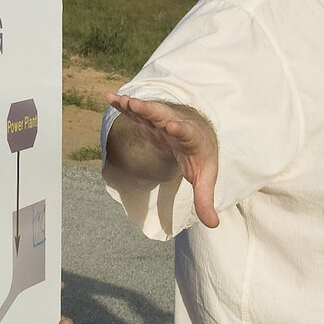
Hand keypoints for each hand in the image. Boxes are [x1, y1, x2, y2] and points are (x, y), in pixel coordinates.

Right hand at [105, 93, 222, 227]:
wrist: (200, 134)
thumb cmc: (201, 156)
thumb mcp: (204, 178)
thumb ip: (205, 200)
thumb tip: (213, 225)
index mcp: (192, 138)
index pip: (186, 133)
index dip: (180, 129)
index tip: (172, 126)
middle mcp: (176, 123)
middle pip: (164, 115)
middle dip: (152, 110)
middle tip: (137, 104)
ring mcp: (162, 119)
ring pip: (149, 110)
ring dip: (136, 105)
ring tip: (122, 100)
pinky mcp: (150, 119)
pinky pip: (136, 111)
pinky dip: (124, 105)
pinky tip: (110, 98)